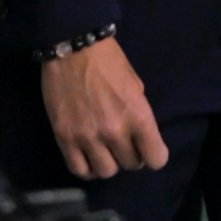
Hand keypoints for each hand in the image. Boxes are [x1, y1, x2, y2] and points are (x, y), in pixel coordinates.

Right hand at [40, 37, 166, 179]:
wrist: (73, 49)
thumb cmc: (110, 62)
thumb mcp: (136, 85)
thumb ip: (139, 113)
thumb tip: (141, 136)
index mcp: (138, 116)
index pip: (156, 158)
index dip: (155, 156)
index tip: (150, 150)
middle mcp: (114, 131)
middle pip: (131, 165)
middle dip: (132, 156)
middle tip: (125, 144)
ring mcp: (88, 137)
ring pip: (106, 172)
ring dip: (109, 162)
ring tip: (106, 150)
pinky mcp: (64, 138)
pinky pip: (79, 170)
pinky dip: (87, 168)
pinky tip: (89, 157)